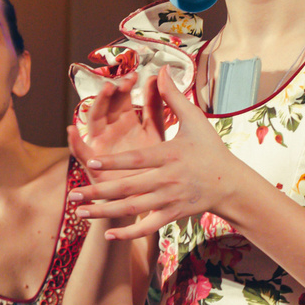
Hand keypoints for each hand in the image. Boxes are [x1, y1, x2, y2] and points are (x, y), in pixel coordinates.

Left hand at [70, 73, 257, 242]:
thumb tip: (161, 70)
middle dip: (100, 192)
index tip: (91, 161)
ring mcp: (170, 199)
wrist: (230, 183)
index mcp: (171, 155)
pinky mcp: (173, 214)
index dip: (115, 162)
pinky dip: (130, 232)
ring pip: (133, 208)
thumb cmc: (210, 148)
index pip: (139, 160)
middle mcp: (169, 179)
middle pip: (130, 187)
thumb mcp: (196, 120)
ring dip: (105, 212)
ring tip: (79, 212)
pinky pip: (149, 226)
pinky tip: (109, 233)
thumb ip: (174, 98)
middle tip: (74, 193)